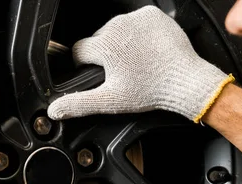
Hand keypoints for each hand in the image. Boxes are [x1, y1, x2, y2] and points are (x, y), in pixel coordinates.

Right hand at [47, 6, 233, 122]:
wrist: (186, 81)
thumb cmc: (151, 91)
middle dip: (106, 55)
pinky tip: (147, 51)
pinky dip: (138, 35)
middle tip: (123, 73)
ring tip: (136, 63)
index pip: (79, 51)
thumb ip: (78, 103)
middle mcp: (118, 26)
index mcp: (105, 45)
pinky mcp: (152, 15)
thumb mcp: (110, 101)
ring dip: (121, 44)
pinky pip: (135, 23)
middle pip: (98, 40)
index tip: (99, 75)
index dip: (86, 66)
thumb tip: (55, 110)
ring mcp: (137, 18)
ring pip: (116, 31)